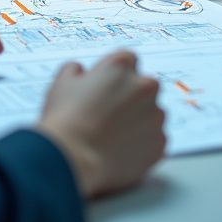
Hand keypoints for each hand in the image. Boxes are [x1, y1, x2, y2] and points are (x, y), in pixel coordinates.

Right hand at [37, 50, 164, 197]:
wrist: (72, 161)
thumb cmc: (65, 121)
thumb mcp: (62, 83)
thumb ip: (76, 70)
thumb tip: (80, 72)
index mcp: (122, 65)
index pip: (128, 60)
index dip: (115, 75)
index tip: (106, 88)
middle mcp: (144, 85)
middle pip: (143, 86)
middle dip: (130, 97)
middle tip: (108, 115)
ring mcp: (155, 115)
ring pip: (151, 113)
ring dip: (138, 120)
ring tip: (112, 136)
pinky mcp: (160, 143)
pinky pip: (155, 139)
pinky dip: (143, 144)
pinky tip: (120, 151)